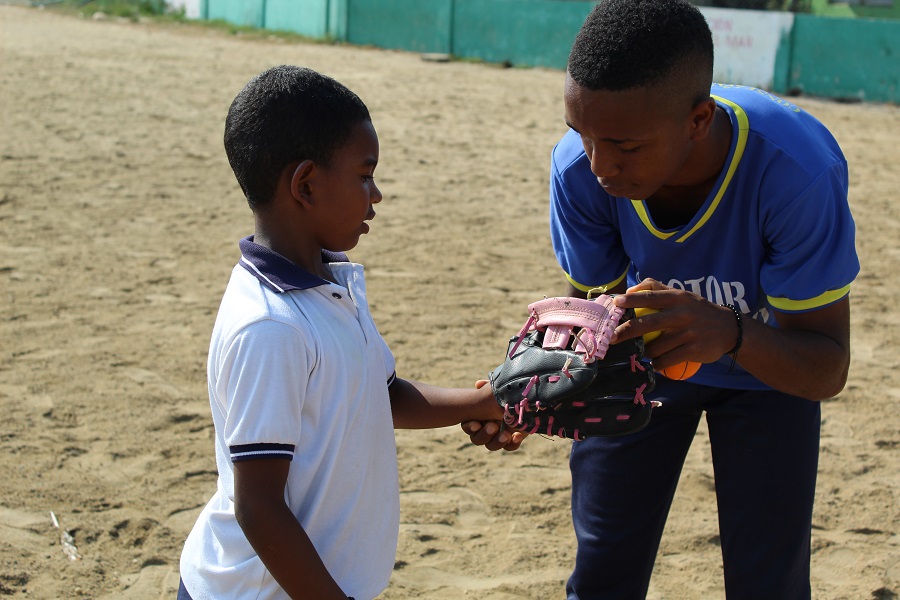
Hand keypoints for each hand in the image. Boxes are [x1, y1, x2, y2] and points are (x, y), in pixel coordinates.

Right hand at [460, 380, 526, 450]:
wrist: (526, 399)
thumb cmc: (507, 393)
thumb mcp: (498, 389)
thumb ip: (488, 386)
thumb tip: (478, 384)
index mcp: (478, 417)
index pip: (468, 426)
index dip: (470, 427)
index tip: (477, 423)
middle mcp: (486, 429)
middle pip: (477, 439)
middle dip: (484, 434)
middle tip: (493, 426)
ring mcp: (498, 436)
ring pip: (491, 446)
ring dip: (497, 441)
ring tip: (506, 434)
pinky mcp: (512, 439)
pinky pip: (509, 447)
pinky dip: (512, 443)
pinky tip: (517, 436)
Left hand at [611, 278, 739, 368]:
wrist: (729, 329)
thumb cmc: (697, 310)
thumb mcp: (681, 294)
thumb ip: (656, 288)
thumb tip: (629, 290)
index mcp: (678, 298)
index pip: (651, 297)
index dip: (632, 300)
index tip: (616, 303)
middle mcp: (683, 314)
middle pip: (648, 323)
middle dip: (627, 331)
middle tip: (611, 337)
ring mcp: (688, 333)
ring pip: (655, 347)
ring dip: (646, 351)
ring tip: (646, 350)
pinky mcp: (692, 351)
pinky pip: (665, 360)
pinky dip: (657, 363)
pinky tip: (656, 361)